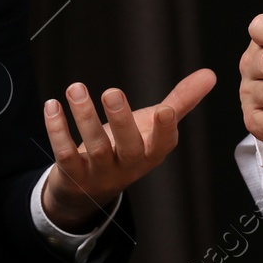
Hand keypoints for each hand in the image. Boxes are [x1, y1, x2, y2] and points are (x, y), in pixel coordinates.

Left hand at [41, 69, 216, 232]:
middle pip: (127, 147)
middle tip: (112, 91)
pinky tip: (53, 106)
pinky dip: (58, 130)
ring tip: (76, 88)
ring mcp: (100, 172)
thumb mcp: (154, 126)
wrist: (91, 187)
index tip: (165, 110)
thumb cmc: (128, 148)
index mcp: (151, 152)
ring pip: (94, 147)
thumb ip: (181, 100)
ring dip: (84, 116)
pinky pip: (65, 154)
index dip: (164, 130)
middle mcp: (128, 165)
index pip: (163, 144)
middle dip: (120, 120)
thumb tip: (209, 75)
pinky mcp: (74, 174)